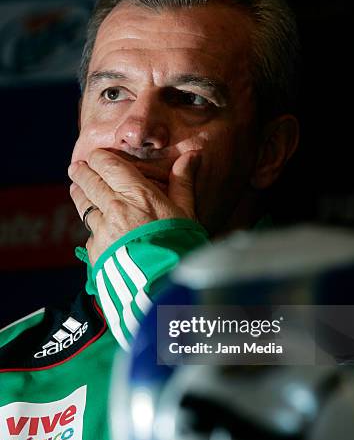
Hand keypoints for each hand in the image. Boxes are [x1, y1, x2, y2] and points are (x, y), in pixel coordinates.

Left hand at [68, 148, 199, 264]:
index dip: (99, 158)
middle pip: (89, 182)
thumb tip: (192, 156)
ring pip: (84, 206)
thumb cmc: (179, 245)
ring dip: (80, 195)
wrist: (163, 283)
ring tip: (76, 189)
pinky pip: (90, 235)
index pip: (108, 165)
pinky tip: (95, 230)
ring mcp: (102, 230)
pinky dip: (92, 230)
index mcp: (137, 193)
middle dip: (82, 173)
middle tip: (77, 168)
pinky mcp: (96, 251)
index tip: (95, 156)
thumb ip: (183, 182)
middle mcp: (114, 207)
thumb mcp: (187, 211)